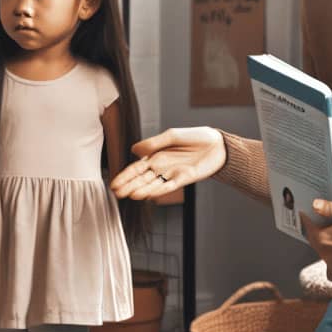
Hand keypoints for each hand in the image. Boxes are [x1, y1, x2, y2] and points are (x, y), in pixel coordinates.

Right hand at [110, 126, 224, 200]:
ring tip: (130, 196)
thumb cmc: (195, 137)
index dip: (125, 176)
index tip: (114, 184)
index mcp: (155, 156)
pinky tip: (149, 195)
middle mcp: (161, 167)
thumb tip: (134, 150)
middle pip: (142, 179)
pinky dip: (159, 190)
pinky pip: (169, 186)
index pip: (136, 169)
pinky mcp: (184, 179)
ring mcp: (172, 174)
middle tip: (117, 194)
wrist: (217, 144)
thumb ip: (153, 143)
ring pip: (153, 184)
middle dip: (129, 186)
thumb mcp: (172, 136)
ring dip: (142, 190)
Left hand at [300, 199, 331, 281]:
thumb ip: (331, 210)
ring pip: (322, 251)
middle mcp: (326, 256)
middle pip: (315, 240)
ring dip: (328, 245)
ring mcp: (331, 268)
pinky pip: (329, 263)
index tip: (309, 214)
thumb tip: (316, 206)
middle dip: (321, 232)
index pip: (308, 227)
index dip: (308, 219)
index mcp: (325, 240)